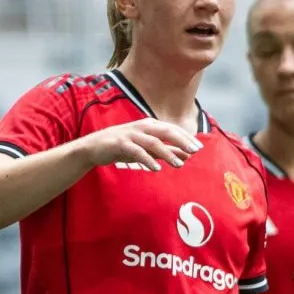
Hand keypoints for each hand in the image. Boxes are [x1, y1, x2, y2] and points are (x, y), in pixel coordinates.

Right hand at [77, 118, 202, 170]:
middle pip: (166, 132)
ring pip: (153, 142)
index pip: (172, 129)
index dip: (186, 138)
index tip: (199, 148)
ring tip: (179, 164)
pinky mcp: (120, 144)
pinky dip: (147, 159)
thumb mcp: (148, 150)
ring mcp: (131, 134)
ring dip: (168, 153)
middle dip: (182, 141)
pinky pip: (137, 151)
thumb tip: (188, 156)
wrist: (94, 148)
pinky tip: (156, 168)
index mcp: (149, 125)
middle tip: (195, 152)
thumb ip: (167, 151)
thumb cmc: (124, 147)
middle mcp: (142, 127)